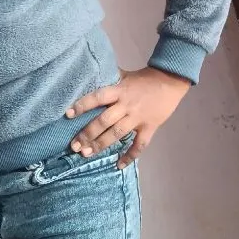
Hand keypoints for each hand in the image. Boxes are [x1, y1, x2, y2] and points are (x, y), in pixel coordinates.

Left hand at [66, 67, 189, 168]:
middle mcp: (126, 105)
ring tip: (86, 153)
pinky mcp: (150, 127)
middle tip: (74, 146)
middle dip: (87, 134)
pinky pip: (139, 145)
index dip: (83, 105)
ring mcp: (138, 118)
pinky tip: (118, 165)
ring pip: (117, 134)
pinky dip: (129, 156)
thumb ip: (110, 78)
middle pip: (104, 121)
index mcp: (120, 90)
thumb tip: (91, 73)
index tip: (68, 114)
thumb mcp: (125, 75)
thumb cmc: (144, 78)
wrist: (170, 81)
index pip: (98, 97)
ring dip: (100, 145)